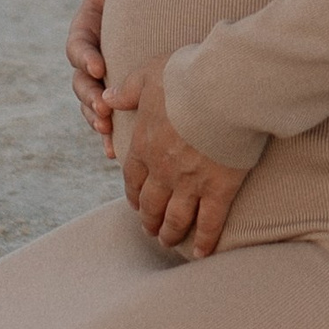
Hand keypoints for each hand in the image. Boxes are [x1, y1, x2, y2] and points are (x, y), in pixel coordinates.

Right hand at [66, 0, 117, 152]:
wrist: (167, 7)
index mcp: (88, 29)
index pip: (78, 45)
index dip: (84, 56)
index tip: (98, 67)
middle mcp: (92, 58)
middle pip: (80, 82)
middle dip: (89, 98)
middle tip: (102, 110)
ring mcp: (104, 81)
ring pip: (92, 105)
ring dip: (96, 119)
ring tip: (107, 131)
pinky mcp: (120, 97)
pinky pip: (110, 119)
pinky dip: (109, 136)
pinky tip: (112, 152)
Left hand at [111, 55, 248, 258]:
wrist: (223, 89)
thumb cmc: (186, 77)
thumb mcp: (148, 75)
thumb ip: (127, 90)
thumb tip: (106, 98)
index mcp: (144, 144)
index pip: (132, 178)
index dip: (132, 193)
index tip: (134, 202)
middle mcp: (163, 170)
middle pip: (150, 204)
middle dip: (149, 219)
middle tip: (150, 229)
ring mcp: (191, 183)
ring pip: (176, 218)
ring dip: (170, 233)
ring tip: (169, 242)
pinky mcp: (220, 189)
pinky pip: (210, 222)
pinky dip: (206, 240)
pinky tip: (203, 253)